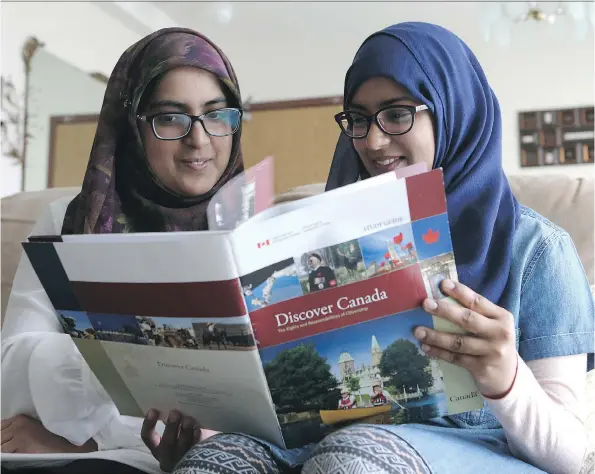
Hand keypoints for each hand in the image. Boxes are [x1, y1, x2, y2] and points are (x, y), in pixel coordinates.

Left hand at [1, 415, 96, 453]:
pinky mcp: (21, 444)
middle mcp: (19, 424)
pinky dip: (8, 456)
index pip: (0, 426)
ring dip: (5, 450)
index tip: (6, 440)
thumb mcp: (32, 429)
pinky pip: (4, 454)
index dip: (2, 434)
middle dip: (2, 443)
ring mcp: (19, 434)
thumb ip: (17, 429)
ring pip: (0, 446)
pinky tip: (17, 455)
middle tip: (12, 446)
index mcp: (21, 418)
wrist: (65, 446)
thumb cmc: (50, 439)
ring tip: (16, 451)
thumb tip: (3, 436)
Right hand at [141, 409, 200, 471]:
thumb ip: (169, 422)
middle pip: (167, 442)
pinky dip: (197, 437)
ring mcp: (182, 457)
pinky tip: (198, 428)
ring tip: (188, 419)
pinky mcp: (196, 456)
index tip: (153, 410)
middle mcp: (167, 454)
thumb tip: (171, 405)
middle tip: (175, 412)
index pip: (147, 437)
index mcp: (157, 447)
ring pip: (182, 445)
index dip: (149, 424)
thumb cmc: (179, 439)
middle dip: (171, 426)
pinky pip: (196, 446)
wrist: (195, 460)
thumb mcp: (171, 431)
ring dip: (185, 431)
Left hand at [414, 279, 517, 397]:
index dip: (460, 292)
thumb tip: (442, 297)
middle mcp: (499, 333)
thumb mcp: (492, 325)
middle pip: (468, 319)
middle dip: (444, 311)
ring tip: (418, 331)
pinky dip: (439, 352)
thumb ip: (475, 312)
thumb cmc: (493, 342)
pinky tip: (425, 347)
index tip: (442, 284)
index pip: (478, 301)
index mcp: (501, 317)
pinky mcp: (482, 368)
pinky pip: (455, 358)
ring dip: (435, 336)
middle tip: (425, 304)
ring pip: (458, 342)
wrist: (508, 376)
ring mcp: (491, 352)